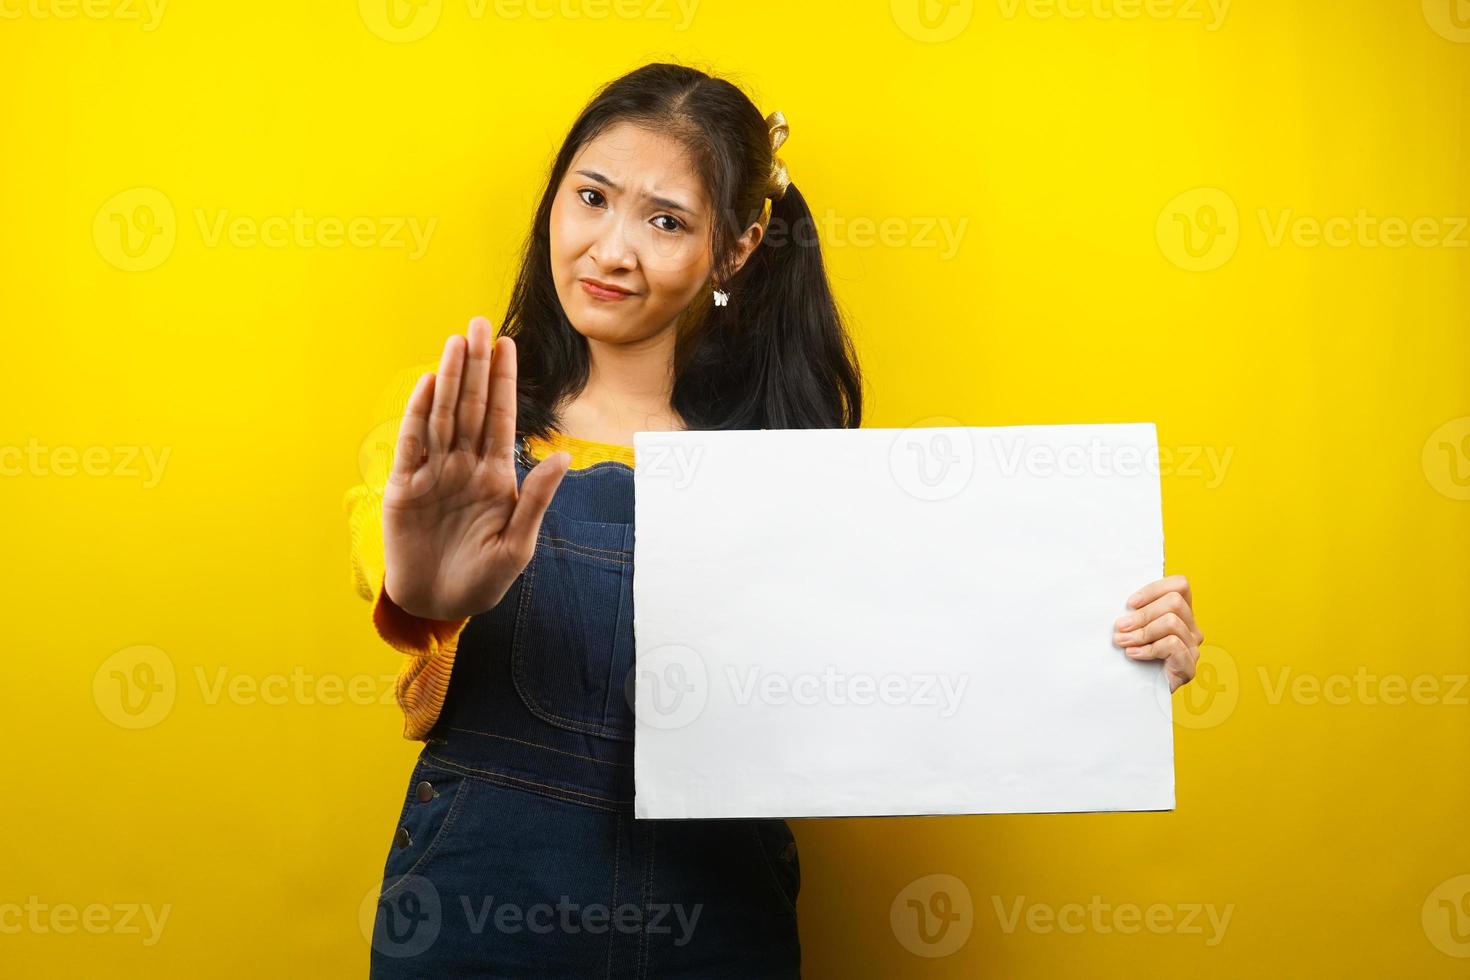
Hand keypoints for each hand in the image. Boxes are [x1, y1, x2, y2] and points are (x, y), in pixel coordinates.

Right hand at [381, 317, 570, 620]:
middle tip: (480, 323)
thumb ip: (536, 500)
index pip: (500, 418)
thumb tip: (563, 457)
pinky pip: (412, 443)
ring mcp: (433, 473)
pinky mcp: (404, 487)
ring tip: (456, 341)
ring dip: (449, 378)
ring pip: (442, 415)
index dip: (503, 381)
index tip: (509, 344)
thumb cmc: (482, 579)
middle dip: (476, 365)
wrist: (438, 606)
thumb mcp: (517, 545)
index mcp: (495, 476)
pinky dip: (418, 413)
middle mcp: (464, 466)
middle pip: (470, 406)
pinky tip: (428, 383)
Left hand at [1112, 574, 1202, 692]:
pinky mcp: (1189, 665)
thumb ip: (1135, 612)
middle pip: (1174, 602)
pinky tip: (1133, 654)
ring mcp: (1193, 647)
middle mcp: (1191, 628)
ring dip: (1142, 632)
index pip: (1181, 585)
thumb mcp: (1133, 627)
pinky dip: (1148, 648)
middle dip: (1142, 614)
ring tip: (1123, 642)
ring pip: (1172, 622)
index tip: (1130, 603)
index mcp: (1181, 613)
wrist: (1136, 692)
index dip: (1154, 589)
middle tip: (1120, 627)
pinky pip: (1172, 645)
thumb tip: (1122, 603)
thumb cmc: (1132, 654)